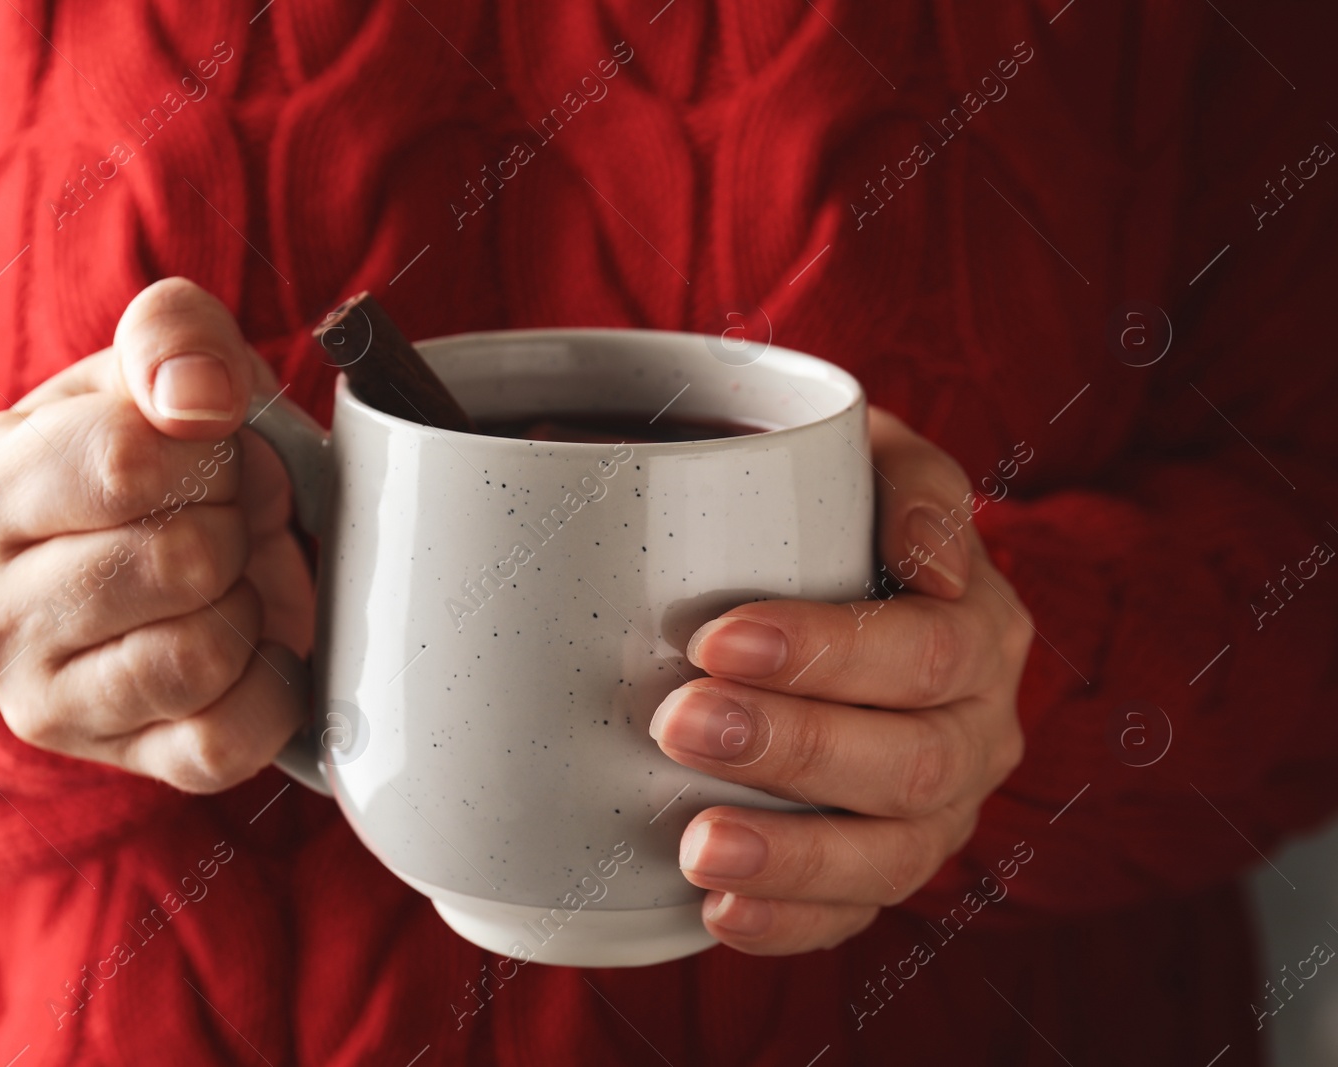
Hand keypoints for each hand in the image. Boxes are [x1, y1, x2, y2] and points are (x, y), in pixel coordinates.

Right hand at [0, 278, 314, 792]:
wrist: (119, 564)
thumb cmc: (145, 461)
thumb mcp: (151, 370)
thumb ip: (174, 337)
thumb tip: (199, 399)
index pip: (126, 462)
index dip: (210, 452)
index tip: (209, 456)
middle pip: (182, 561)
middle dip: (237, 528)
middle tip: (223, 522)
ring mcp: (45, 702)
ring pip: (202, 655)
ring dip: (249, 606)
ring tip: (227, 584)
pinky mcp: (120, 762)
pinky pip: (228, 739)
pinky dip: (272, 687)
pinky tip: (250, 650)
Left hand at [649, 408, 1030, 953]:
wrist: (826, 579)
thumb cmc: (836, 510)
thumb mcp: (875, 459)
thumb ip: (913, 484)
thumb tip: (938, 565)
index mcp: (982, 633)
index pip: (926, 653)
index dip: (827, 654)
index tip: (717, 639)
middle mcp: (977, 732)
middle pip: (911, 762)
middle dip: (794, 749)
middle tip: (680, 723)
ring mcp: (938, 812)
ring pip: (892, 856)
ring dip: (793, 857)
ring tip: (699, 849)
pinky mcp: (884, 864)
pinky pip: (854, 913)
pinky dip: (790, 923)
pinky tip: (718, 914)